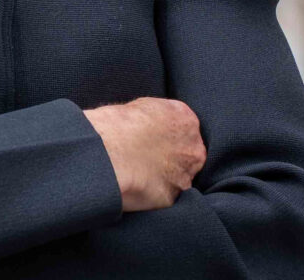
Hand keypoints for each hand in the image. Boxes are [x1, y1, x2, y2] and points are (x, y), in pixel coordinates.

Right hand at [83, 96, 206, 211]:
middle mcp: (193, 148)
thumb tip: (156, 125)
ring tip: (140, 170)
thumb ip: (159, 117)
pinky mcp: (173, 197)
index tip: (155, 137)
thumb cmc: (118, 124)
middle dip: (174, 156)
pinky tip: (138, 183)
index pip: (187, 127)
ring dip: (166, 175)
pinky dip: (155, 190)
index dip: (169, 133)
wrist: (109, 151)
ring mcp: (185, 175)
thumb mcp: (143, 106)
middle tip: (149, 155)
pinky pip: (166, 194)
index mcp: (186, 120)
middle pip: (190, 153)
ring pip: (180, 176)